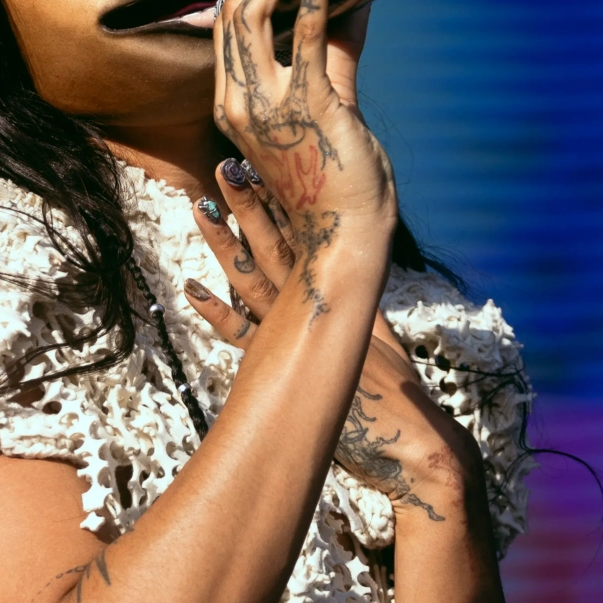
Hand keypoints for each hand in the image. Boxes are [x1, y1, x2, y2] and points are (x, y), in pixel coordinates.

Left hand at [185, 159, 482, 514]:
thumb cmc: (402, 396)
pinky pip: (242, 335)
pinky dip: (215, 311)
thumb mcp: (385, 341)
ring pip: (254, 279)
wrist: (413, 440)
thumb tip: (358, 284)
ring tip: (201, 206)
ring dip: (226, 243)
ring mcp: (299, 336)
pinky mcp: (283, 369)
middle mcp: (320, 307)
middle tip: (228, 164)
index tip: (268, 162)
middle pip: (279, 245)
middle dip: (252, 204)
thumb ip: (366, 311)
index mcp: (346, 292)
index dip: (286, 199)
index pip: (311, 234)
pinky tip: (190, 287)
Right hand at [211, 0, 394, 307]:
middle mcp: (239, 105)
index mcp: (232, 110)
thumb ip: (333, 57)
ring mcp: (268, 106)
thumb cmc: (335, 188)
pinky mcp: (309, 104)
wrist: (344, 242)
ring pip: (252, 14)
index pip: (224, 30)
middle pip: (230, 14)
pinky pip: (305, 31)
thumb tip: (352, 3)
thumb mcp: (324, 115)